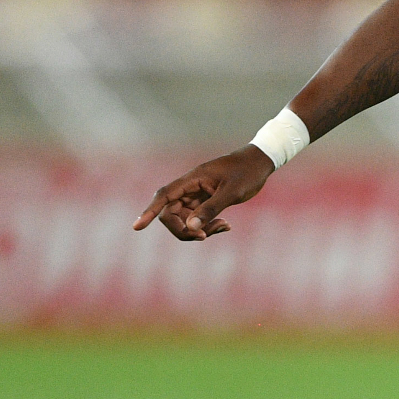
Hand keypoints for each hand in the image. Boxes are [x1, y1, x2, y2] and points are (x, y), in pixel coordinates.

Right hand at [132, 145, 273, 240]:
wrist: (261, 162)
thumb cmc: (248, 172)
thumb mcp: (232, 191)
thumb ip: (211, 209)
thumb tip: (191, 228)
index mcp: (192, 180)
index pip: (164, 196)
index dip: (149, 212)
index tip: (137, 227)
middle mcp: (190, 187)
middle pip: (171, 214)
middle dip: (184, 229)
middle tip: (206, 236)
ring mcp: (196, 195)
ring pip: (184, 219)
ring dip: (199, 230)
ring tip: (224, 227)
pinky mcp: (205, 201)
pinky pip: (197, 219)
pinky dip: (207, 226)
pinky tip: (226, 226)